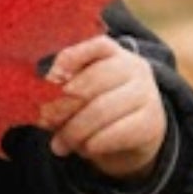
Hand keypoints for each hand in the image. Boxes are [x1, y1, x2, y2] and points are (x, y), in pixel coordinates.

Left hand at [45, 35, 165, 180]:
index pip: (94, 45)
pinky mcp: (152, 122)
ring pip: (103, 108)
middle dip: (64, 104)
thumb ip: (60, 93)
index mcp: (111, 51)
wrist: (135, 134)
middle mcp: (133, 67)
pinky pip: (119, 132)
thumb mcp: (79, 92)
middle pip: (94, 80)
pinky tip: (85, 148)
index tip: (50, 78)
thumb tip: (40, 111)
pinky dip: (96, 142)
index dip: (70, 58)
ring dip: (76, 129)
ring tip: (60, 144)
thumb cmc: (96, 106)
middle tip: (46, 121)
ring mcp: (146, 93)